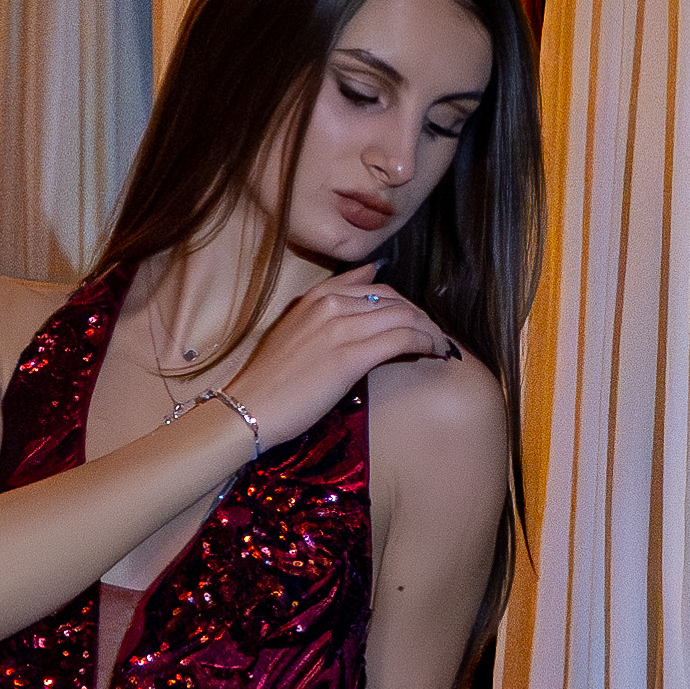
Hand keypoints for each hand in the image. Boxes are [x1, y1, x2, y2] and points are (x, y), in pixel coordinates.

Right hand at [225, 265, 456, 446]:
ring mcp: (340, 328)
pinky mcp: (351, 355)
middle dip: (420, 316)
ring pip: (403, 316)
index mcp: (314, 298)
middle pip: (393, 300)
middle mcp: (329, 305)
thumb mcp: (293, 332)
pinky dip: (426, 342)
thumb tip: (365, 280)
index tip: (415, 319)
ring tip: (440, 345)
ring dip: (429, 329)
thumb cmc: (270, 380)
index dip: (401, 302)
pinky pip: (403, 338)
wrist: (249, 408)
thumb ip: (323, 310)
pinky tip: (435, 353)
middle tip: (434, 335)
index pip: (373, 287)